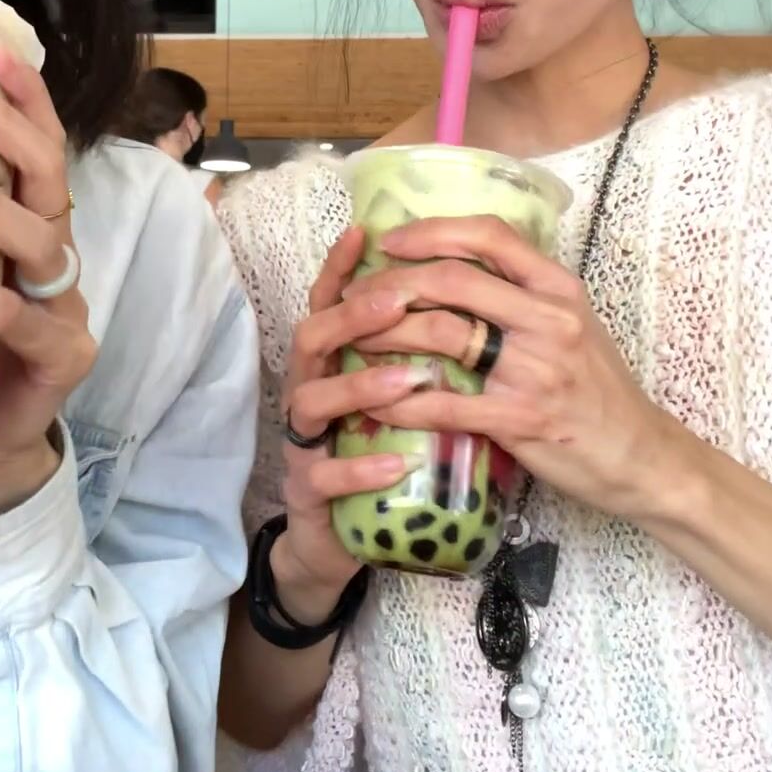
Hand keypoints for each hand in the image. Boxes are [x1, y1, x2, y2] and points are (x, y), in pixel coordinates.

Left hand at [0, 44, 96, 521]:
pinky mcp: (66, 356)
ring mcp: (65, 304)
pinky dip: (7, 309)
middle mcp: (53, 253)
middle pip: (48, 176)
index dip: (24, 98)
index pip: (38, 145)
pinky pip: (41, 326)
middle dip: (4, 133)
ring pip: (43, 242)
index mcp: (29, 221)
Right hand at [276, 226, 428, 617]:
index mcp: (333, 362)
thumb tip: (467, 303)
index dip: (341, 267)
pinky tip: (395, 465)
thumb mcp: (398, 398)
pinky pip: (325, 476)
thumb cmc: (377, 452)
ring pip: (313, 401)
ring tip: (409, 381)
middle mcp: (310, 391)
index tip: (367, 233)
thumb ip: (416, 355)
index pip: (330, 302)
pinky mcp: (307, 492)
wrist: (340, 538)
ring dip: (360, 386)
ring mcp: (303, 442)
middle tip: (396, 304)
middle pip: (312, 338)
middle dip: (352, 317)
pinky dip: (359, 468)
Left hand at [349, 213, 669, 524]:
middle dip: (393, 283)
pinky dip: (399, 401)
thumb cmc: (599, 389)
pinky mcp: (519, 418)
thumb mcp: (574, 324)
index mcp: (559, 288)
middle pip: (453, 279)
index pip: (490, 236)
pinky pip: (443, 403)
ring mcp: (535, 369)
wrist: (640, 456)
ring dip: (385, 335)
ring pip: (441, 332)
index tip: (390, 242)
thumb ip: (524, 295)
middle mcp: (549, 319)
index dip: (431, 231)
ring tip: (355, 340)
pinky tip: (373, 402)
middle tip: (357, 298)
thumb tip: (457, 267)